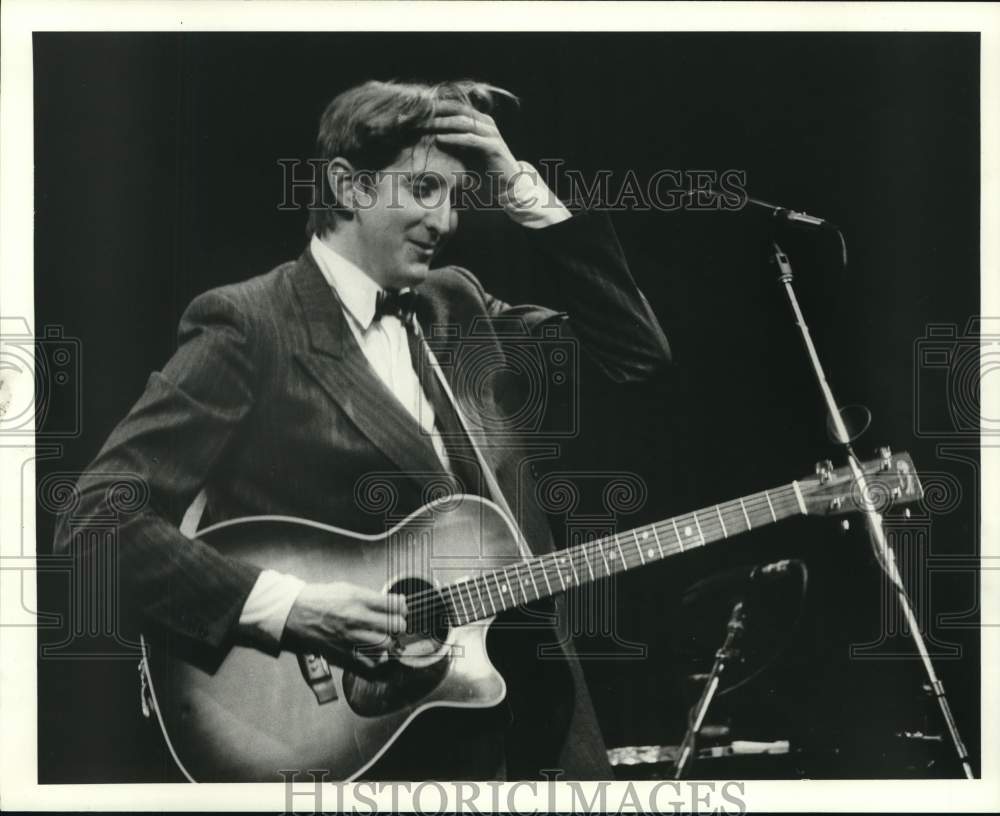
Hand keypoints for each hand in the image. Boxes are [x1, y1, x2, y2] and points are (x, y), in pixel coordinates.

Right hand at [282, 582, 407, 670]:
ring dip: (389, 641)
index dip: (402, 607)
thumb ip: (368, 597)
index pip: (394, 605)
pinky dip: (376, 658)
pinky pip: (369, 661)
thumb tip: (388, 604)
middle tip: (396, 623)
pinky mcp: (343, 652)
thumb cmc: (318, 598)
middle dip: (399, 624)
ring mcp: (350, 637)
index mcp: (358, 599)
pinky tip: (374, 651)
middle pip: (395, 625)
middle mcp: (357, 618)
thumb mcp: (346, 588)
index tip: (401, 608)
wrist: (294, 613)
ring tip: (386, 637)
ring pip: (385, 644)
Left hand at [424, 100, 520, 186]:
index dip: (435, 107)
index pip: (455, 107)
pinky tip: (439, 139)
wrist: (507, 185)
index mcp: (479, 120)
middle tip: (416, 114)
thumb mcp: (464, 153)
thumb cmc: (484, 169)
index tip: (416, 111)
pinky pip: (470, 139)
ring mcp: (490, 133)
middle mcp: (485, 123)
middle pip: (457, 109)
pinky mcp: (493, 146)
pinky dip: (454, 138)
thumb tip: (427, 137)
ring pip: (463, 122)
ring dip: (442, 122)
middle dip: (436, 111)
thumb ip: (451, 142)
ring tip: (424, 124)